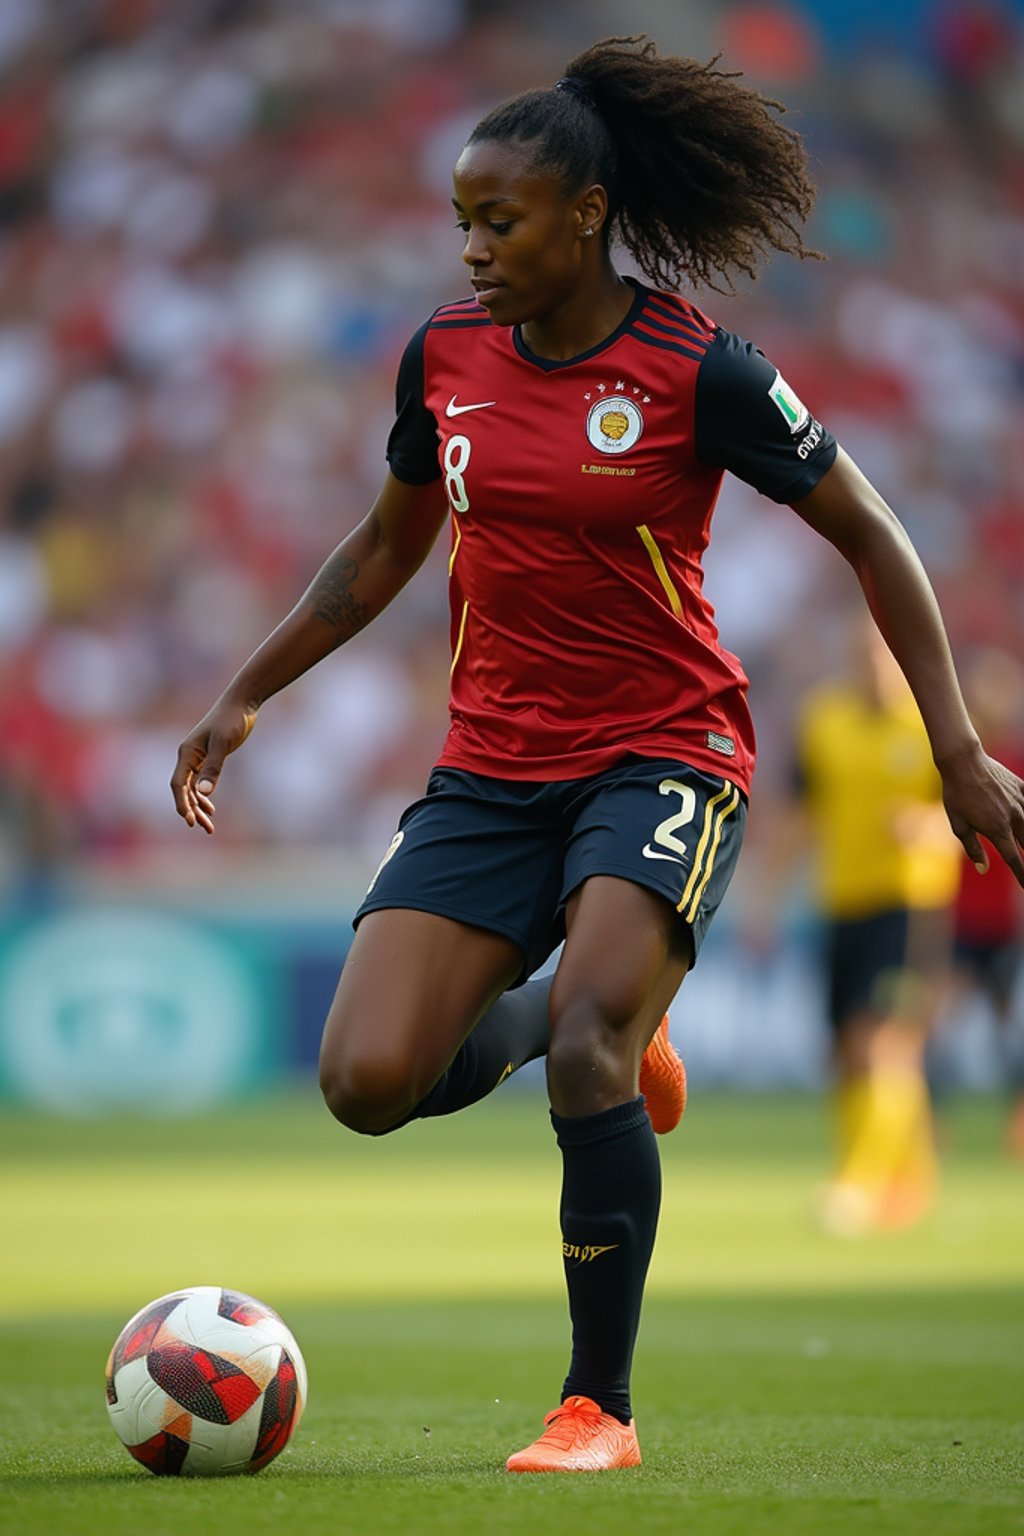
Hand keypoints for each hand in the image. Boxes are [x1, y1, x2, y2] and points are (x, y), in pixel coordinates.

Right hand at [170, 701, 257, 833]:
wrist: (241, 703)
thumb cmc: (232, 720)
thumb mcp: (223, 744)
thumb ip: (213, 767)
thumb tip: (204, 792)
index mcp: (187, 753)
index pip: (178, 784)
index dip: (182, 804)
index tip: (189, 821)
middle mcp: (188, 756)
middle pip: (183, 790)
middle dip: (191, 810)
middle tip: (203, 828)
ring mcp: (196, 757)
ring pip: (191, 788)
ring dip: (198, 807)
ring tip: (209, 826)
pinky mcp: (207, 757)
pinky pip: (199, 782)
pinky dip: (203, 796)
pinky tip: (210, 808)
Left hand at [940, 746, 1023, 885]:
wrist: (963, 762)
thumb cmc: (956, 795)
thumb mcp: (958, 825)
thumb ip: (973, 848)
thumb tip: (983, 868)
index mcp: (997, 830)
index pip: (1014, 859)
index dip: (1022, 875)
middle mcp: (1014, 817)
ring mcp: (1019, 801)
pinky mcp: (1020, 787)